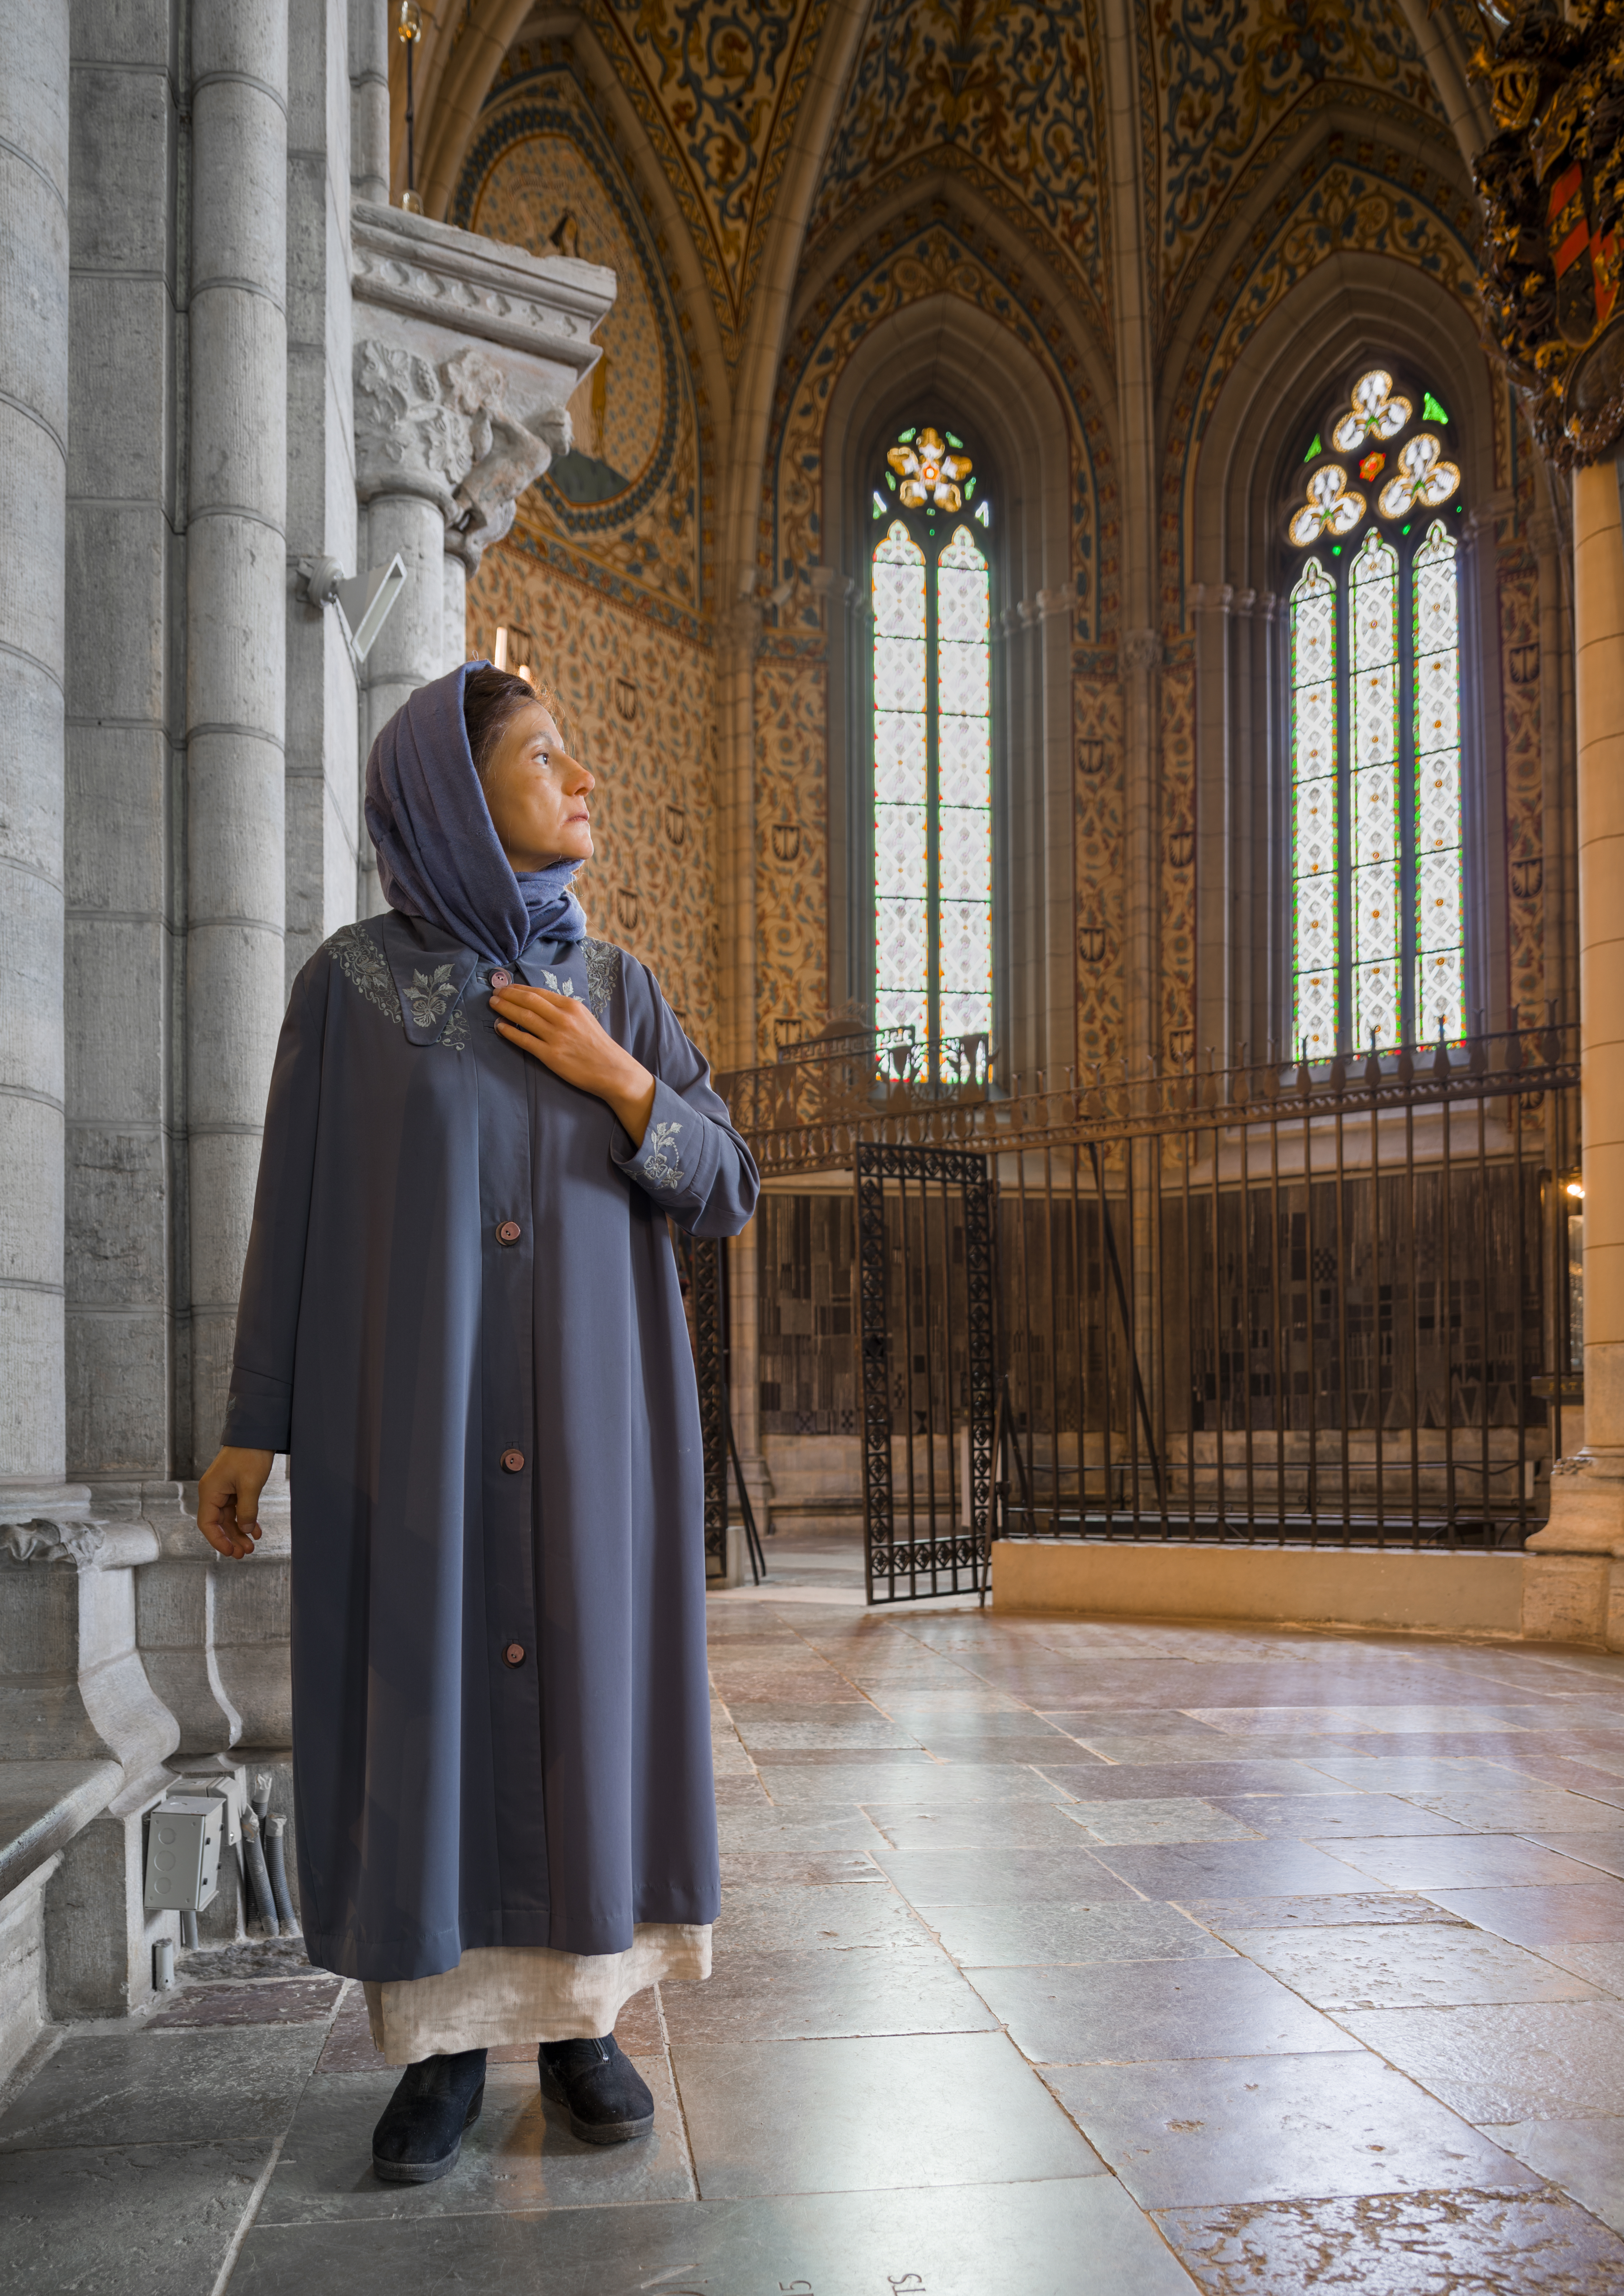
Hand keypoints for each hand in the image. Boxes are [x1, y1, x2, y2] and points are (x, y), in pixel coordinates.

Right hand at [196, 1447, 274, 1559]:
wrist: (257, 1434)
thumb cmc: (250, 1454)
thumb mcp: (250, 1485)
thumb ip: (247, 1509)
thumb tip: (247, 1530)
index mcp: (210, 1492)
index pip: (207, 1523)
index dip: (217, 1540)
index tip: (230, 1552)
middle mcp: (213, 1493)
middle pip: (218, 1524)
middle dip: (231, 1539)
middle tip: (244, 1553)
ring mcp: (224, 1491)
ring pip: (229, 1519)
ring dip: (240, 1532)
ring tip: (252, 1546)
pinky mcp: (234, 1488)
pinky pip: (237, 1510)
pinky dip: (246, 1520)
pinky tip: (257, 1531)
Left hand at [491, 984, 656, 1145]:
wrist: (612, 1070)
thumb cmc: (598, 1046)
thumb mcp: (584, 1018)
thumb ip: (564, 1010)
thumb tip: (540, 1004)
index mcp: (572, 1006)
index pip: (538, 993)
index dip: (519, 988)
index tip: (506, 987)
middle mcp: (563, 1018)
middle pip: (528, 1001)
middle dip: (507, 995)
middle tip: (494, 993)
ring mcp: (556, 1036)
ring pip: (523, 1017)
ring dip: (505, 1009)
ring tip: (493, 1005)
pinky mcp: (551, 1055)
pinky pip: (524, 1040)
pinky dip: (509, 1032)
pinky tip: (499, 1027)